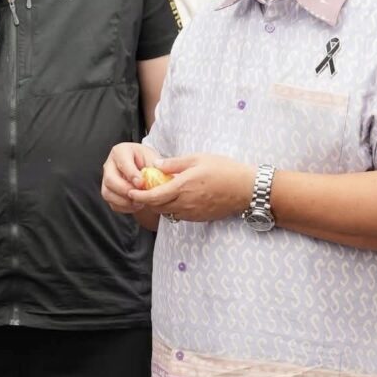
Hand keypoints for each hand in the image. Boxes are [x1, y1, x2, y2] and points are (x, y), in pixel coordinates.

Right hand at [101, 142, 161, 212]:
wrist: (144, 168)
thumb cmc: (147, 160)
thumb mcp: (153, 158)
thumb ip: (154, 168)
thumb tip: (155, 180)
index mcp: (121, 152)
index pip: (122, 163)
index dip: (132, 175)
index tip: (142, 184)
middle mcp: (110, 164)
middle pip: (110, 180)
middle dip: (126, 191)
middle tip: (140, 195)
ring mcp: (106, 179)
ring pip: (108, 193)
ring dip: (124, 201)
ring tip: (139, 202)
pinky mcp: (108, 192)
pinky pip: (112, 203)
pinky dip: (125, 208)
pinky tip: (136, 205)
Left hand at [127, 153, 253, 221]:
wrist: (246, 189)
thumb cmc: (224, 170)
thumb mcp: (198, 159)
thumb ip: (174, 163)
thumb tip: (156, 164)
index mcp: (182, 187)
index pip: (154, 196)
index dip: (139, 195)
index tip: (130, 191)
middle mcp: (185, 203)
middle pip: (158, 207)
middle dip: (147, 200)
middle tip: (142, 191)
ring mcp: (193, 213)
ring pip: (168, 213)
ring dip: (159, 205)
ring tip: (158, 194)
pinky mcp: (200, 218)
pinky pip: (180, 216)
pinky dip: (172, 209)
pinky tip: (176, 199)